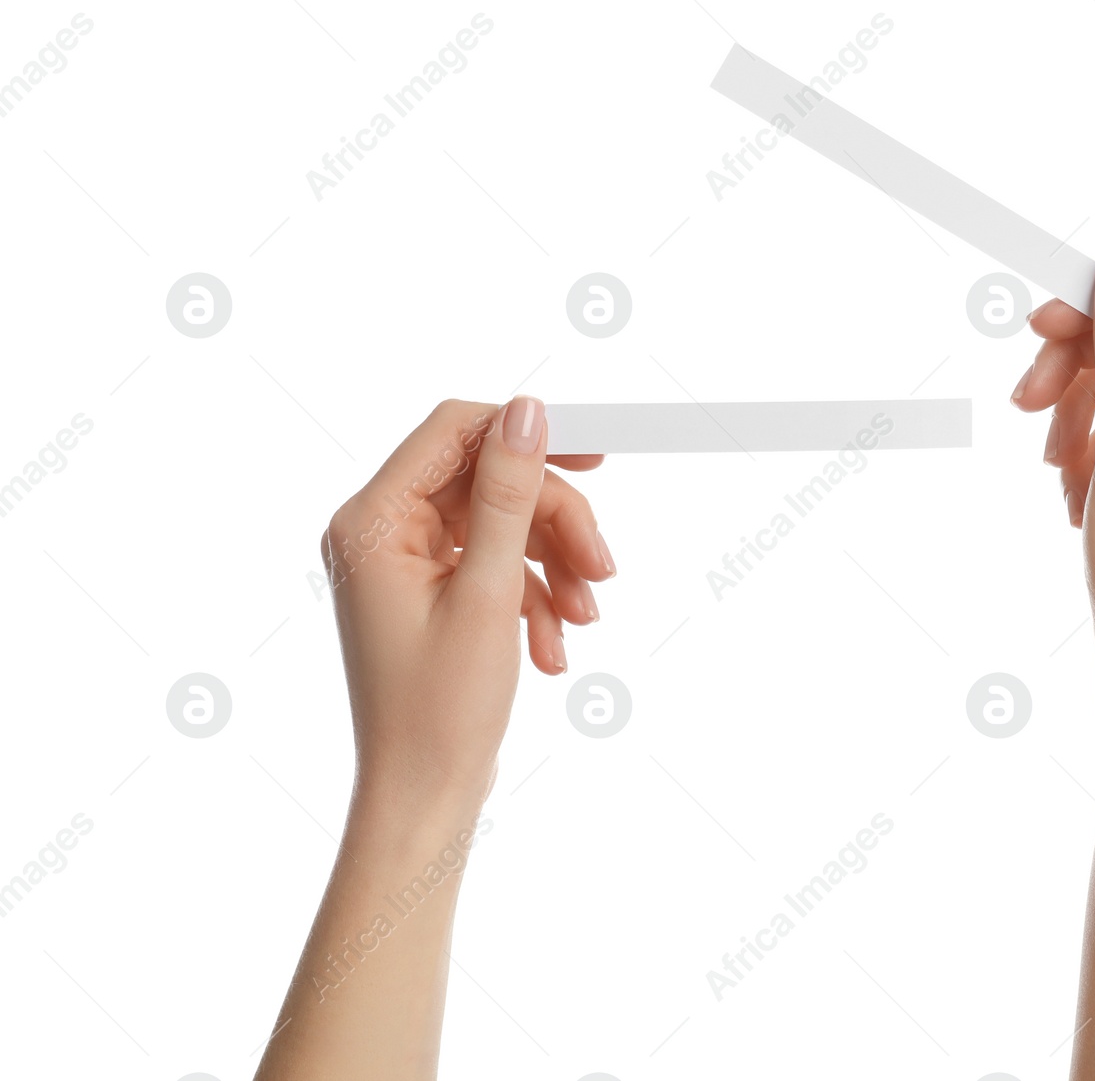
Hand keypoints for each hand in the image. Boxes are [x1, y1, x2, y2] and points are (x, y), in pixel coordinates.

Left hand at [321, 398, 613, 806]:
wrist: (422, 798)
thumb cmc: (440, 711)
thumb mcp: (490, 594)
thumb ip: (511, 496)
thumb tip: (528, 411)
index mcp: (373, 522)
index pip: (456, 432)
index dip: (529, 434)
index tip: (598, 455)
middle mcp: (381, 533)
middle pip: (490, 483)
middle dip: (555, 524)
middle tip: (605, 570)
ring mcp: (405, 564)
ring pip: (503, 526)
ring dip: (555, 566)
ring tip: (586, 621)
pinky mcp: (431, 593)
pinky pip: (497, 566)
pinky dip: (536, 599)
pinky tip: (554, 650)